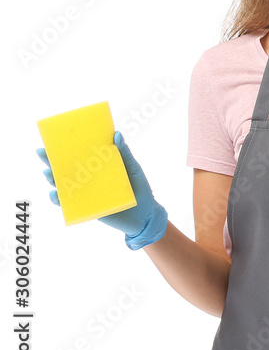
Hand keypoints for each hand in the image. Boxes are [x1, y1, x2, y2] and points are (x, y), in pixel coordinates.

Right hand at [37, 131, 167, 250]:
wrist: (146, 215)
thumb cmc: (140, 188)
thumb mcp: (133, 168)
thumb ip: (125, 153)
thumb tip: (116, 134)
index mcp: (98, 167)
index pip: (79, 155)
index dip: (64, 148)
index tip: (52, 139)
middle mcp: (89, 179)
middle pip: (66, 169)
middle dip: (51, 161)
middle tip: (41, 152)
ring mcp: (87, 194)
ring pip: (63, 186)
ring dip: (52, 179)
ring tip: (48, 173)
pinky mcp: (87, 208)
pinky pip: (68, 205)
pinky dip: (58, 200)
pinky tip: (55, 194)